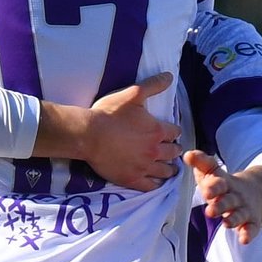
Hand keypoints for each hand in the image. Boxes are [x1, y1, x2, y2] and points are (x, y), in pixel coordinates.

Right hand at [46, 72, 179, 190]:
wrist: (87, 134)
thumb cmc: (109, 113)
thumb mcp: (132, 94)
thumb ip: (153, 85)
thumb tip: (169, 75)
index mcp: (157, 131)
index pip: (174, 132)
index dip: (174, 131)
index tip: (172, 132)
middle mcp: (155, 151)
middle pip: (172, 152)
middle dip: (174, 150)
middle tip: (173, 150)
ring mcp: (144, 167)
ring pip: (164, 171)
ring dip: (169, 168)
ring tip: (170, 169)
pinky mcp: (132, 179)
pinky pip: (150, 186)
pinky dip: (156, 184)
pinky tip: (157, 183)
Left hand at [186, 148, 261, 241]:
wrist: (254, 191)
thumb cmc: (224, 185)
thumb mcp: (213, 172)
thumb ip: (201, 163)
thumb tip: (187, 154)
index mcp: (224, 184)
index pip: (219, 184)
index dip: (213, 187)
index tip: (206, 191)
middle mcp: (235, 196)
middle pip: (228, 201)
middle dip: (220, 206)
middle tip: (210, 211)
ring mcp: (245, 209)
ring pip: (240, 215)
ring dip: (233, 219)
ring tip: (227, 224)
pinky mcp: (252, 222)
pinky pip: (252, 228)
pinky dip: (249, 234)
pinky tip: (244, 240)